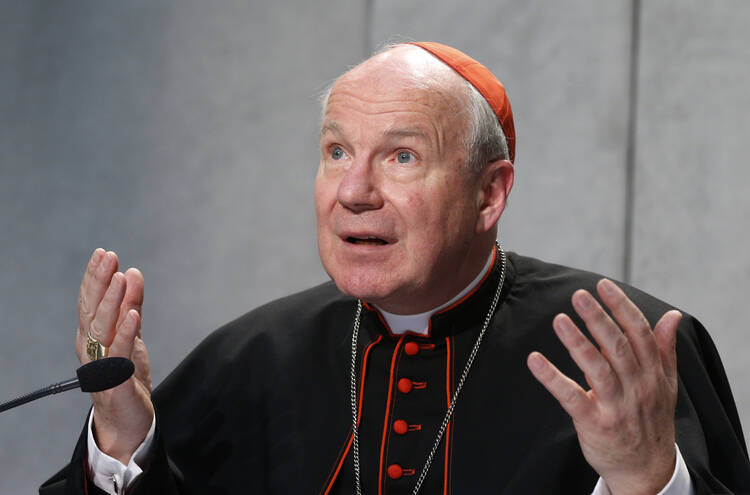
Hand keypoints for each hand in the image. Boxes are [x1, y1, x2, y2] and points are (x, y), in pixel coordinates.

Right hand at [76, 248, 153, 464]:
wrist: (127, 422)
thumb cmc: (125, 376)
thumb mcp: (131, 334)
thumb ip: (131, 305)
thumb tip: (132, 272)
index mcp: (91, 336)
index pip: (89, 301)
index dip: (94, 278)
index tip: (103, 254)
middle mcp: (91, 348)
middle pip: (91, 311)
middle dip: (100, 282)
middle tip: (109, 257)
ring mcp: (102, 365)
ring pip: (102, 329)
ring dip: (112, 302)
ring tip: (121, 279)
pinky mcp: (116, 381)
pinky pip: (119, 355)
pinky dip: (126, 333)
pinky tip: (134, 314)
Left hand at [527, 279, 680, 494]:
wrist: (647, 470)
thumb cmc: (651, 419)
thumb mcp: (666, 384)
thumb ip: (664, 349)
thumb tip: (673, 316)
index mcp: (652, 373)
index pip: (639, 334)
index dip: (622, 307)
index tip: (603, 285)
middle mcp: (637, 386)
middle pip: (618, 347)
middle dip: (598, 319)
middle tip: (578, 295)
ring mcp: (616, 406)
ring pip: (598, 369)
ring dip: (577, 343)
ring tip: (559, 319)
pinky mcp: (595, 423)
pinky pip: (572, 398)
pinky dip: (552, 379)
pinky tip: (535, 360)